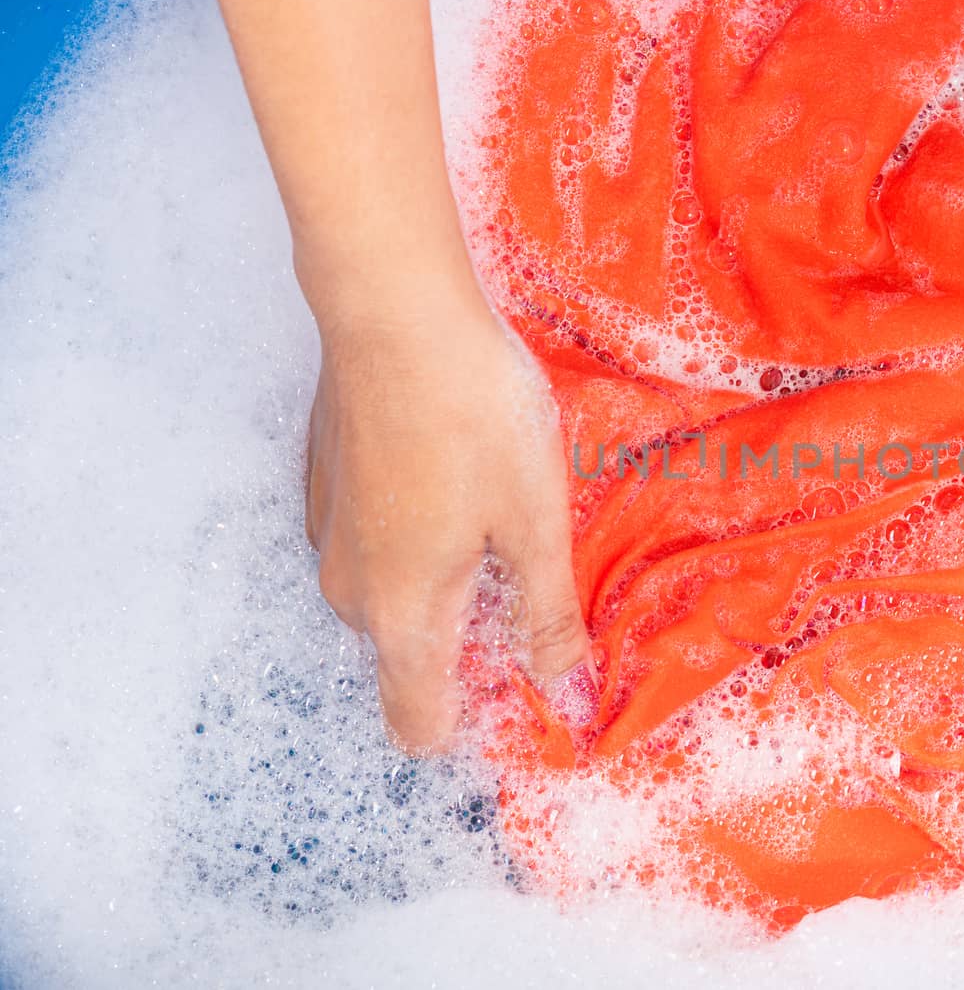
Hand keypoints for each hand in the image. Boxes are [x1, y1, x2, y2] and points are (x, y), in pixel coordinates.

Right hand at [303, 259, 589, 753]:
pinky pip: (378, 541)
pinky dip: (418, 530)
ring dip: (447, 577)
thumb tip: (562, 683)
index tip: (523, 679)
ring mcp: (330, 535)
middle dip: (471, 640)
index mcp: (401, 616)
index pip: (417, 724)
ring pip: (395, 595)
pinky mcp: (328, 486)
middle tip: (531, 570)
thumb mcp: (535, 522)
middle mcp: (351, 591)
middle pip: (412, 657)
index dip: (474, 721)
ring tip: (500, 510)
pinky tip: (458, 473)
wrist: (393, 312)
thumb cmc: (473, 416)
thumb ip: (546, 614)